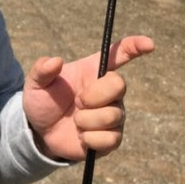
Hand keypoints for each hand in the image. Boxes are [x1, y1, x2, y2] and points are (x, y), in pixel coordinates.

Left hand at [23, 36, 154, 161]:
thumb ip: (42, 71)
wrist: (40, 132)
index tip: (149, 44)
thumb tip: (55, 61)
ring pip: (113, 115)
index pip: (119, 54)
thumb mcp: (35, 84)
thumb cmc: (43, 102)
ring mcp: (113, 114)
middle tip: (77, 102)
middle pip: (120, 84)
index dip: (135, 47)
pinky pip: (111, 138)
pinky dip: (90, 139)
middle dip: (94, 95)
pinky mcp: (112, 137)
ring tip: (75, 121)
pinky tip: (81, 136)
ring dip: (86, 120)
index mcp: (93, 71)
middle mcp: (108, 91)